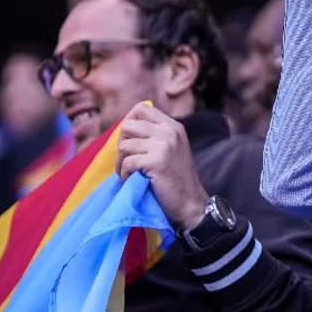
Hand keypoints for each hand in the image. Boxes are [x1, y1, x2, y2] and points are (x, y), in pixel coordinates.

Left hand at [116, 102, 208, 230]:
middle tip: (127, 160)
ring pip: (124, 145)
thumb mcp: (171, 148)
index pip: (141, 109)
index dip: (129, 123)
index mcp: (173, 126)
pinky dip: (125, 175)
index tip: (130, 141)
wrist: (190, 203)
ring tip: (130, 173)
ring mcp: (164, 145)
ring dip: (121, 163)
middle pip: (128, 126)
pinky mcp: (156, 161)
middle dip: (122, 144)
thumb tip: (124, 126)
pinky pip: (127, 163)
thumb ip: (155, 135)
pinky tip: (134, 180)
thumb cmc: (175, 178)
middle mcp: (169, 131)